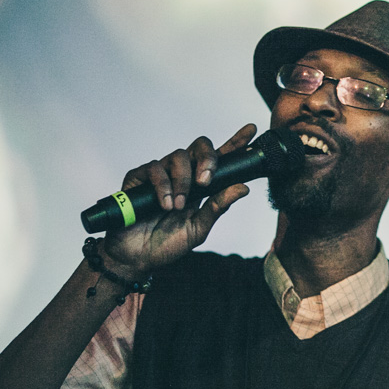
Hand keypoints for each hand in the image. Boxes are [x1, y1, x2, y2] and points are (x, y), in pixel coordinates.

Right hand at [101, 124, 257, 275]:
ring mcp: (161, 175)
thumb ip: (218, 207)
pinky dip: (163, 186)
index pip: (220, 159)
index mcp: (201, 186)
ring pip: (178, 156)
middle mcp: (182, 175)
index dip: (235, 143)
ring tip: (178, 206)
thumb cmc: (167, 243)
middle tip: (206, 181)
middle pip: (199, 146)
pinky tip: (165, 204)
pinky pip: (154, 169)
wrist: (136, 258)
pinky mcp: (139, 178)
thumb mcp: (198, 229)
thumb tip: (243, 187)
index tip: (251, 130)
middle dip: (207, 158)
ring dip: (182, 180)